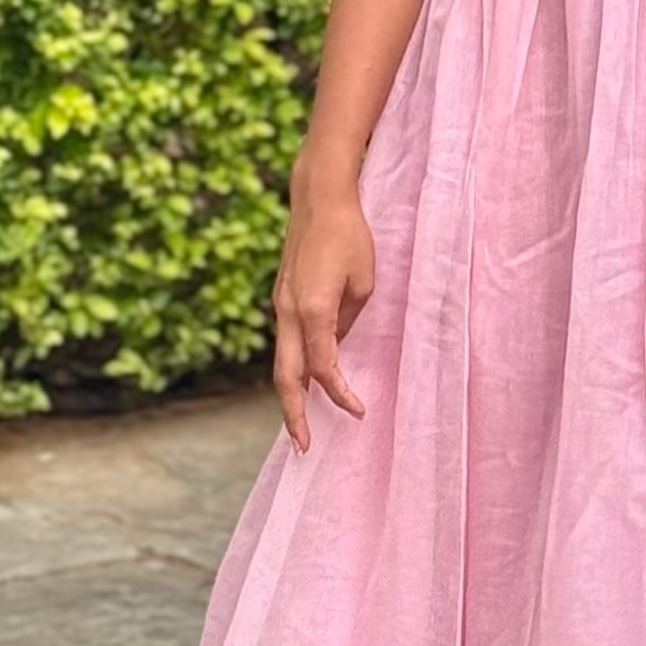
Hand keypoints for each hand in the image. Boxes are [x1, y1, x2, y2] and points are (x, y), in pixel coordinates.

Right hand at [272, 174, 376, 453]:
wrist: (318, 198)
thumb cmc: (350, 235)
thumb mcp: (364, 282)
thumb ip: (350, 320)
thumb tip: (338, 343)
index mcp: (312, 309)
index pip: (323, 367)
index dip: (340, 394)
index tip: (359, 412)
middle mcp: (289, 311)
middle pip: (285, 376)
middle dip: (294, 415)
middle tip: (304, 448)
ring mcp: (281, 305)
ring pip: (281, 363)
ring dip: (291, 396)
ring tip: (301, 426)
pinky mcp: (282, 298)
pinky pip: (287, 343)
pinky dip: (294, 370)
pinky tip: (306, 385)